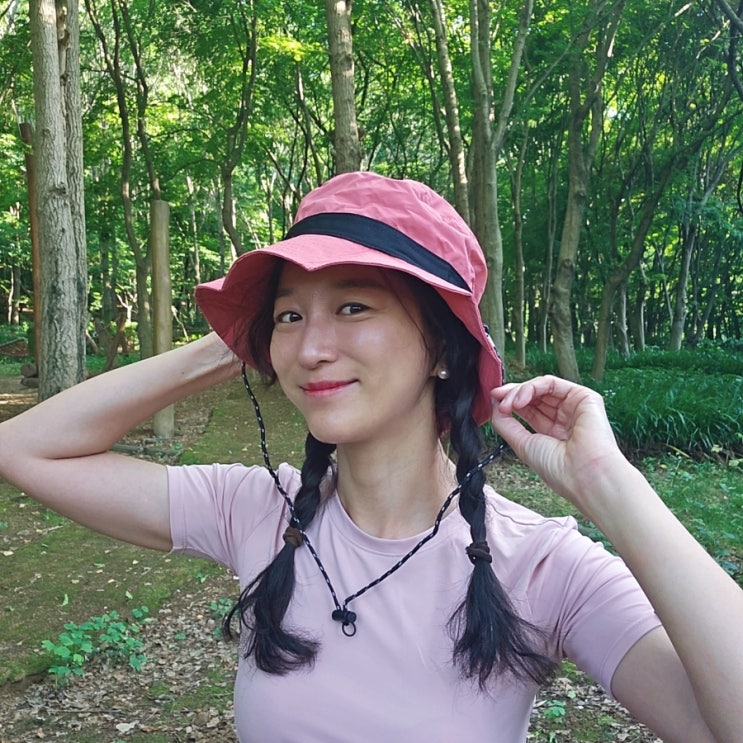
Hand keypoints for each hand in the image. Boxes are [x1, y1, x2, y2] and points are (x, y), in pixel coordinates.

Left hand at [490, 375, 629, 512]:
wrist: (584, 475)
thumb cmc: (558, 468)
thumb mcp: (522, 445)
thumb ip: (505, 424)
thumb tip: (494, 404)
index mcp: (552, 433)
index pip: (528, 410)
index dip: (509, 403)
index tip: (493, 400)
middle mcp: (564, 419)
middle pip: (533, 396)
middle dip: (511, 394)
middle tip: (496, 397)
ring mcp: (574, 407)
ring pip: (541, 388)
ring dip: (519, 391)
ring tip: (508, 404)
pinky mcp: (584, 397)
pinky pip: (552, 383)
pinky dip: (531, 387)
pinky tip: (519, 400)